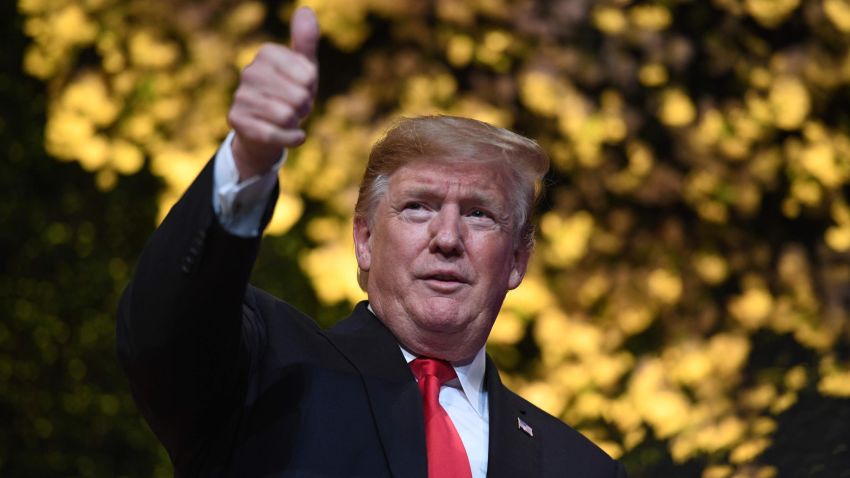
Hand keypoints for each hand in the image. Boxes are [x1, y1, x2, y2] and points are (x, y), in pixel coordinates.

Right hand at [228, 6, 319, 179]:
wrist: (269, 129)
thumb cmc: (290, 94)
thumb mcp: (304, 68)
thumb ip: (306, 41)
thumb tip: (305, 10)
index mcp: (267, 53)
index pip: (307, 76)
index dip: (311, 89)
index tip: (302, 89)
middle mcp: (249, 71)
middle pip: (298, 97)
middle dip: (304, 108)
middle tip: (296, 108)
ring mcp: (240, 95)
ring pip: (286, 116)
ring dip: (296, 124)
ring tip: (288, 120)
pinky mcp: (235, 119)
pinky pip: (273, 134)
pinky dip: (290, 139)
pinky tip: (291, 136)